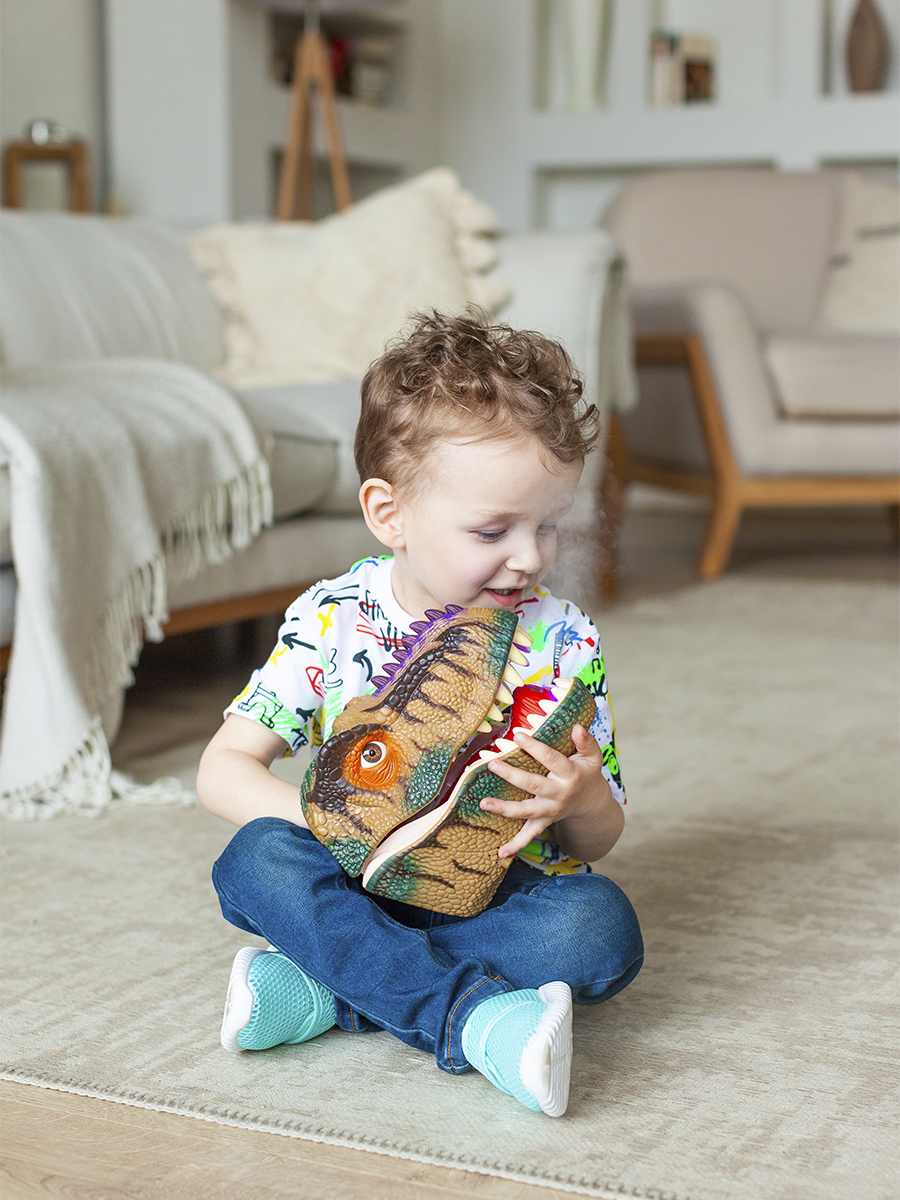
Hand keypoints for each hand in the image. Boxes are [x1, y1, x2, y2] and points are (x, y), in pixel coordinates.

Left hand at [480, 723, 611, 859]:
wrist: (591, 803)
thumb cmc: (586, 773)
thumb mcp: (592, 756)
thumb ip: (586, 741)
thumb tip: (577, 726)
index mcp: (571, 776)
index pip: (551, 759)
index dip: (534, 747)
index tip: (517, 735)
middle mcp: (559, 795)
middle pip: (533, 785)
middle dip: (512, 775)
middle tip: (492, 764)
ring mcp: (550, 811)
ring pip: (526, 811)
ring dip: (504, 809)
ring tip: (483, 803)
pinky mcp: (544, 822)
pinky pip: (529, 835)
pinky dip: (516, 845)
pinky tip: (500, 853)